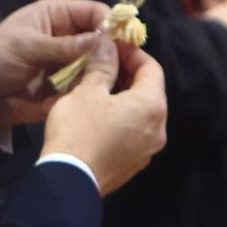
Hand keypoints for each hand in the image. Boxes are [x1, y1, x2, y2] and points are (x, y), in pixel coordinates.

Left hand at [0, 0, 109, 126]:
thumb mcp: (27, 46)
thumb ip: (64, 46)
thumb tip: (103, 42)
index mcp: (58, 15)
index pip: (95, 12)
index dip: (110, 23)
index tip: (120, 41)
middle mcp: (70, 35)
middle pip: (103, 37)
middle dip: (113, 49)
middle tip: (123, 65)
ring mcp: (71, 61)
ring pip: (101, 61)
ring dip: (107, 70)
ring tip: (112, 81)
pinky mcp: (70, 84)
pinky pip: (90, 83)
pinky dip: (96, 87)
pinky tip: (99, 93)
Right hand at [41, 38, 167, 194]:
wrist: (68, 181)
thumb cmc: (79, 129)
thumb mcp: (88, 91)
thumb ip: (103, 65)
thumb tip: (108, 45)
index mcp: (152, 106)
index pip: (152, 68)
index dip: (132, 53)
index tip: (112, 46)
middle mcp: (158, 128)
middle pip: (149, 91)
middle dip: (127, 74)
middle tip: (102, 64)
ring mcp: (148, 149)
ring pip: (140, 113)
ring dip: (122, 97)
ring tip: (96, 87)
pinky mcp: (133, 164)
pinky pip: (132, 132)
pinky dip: (120, 118)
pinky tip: (97, 114)